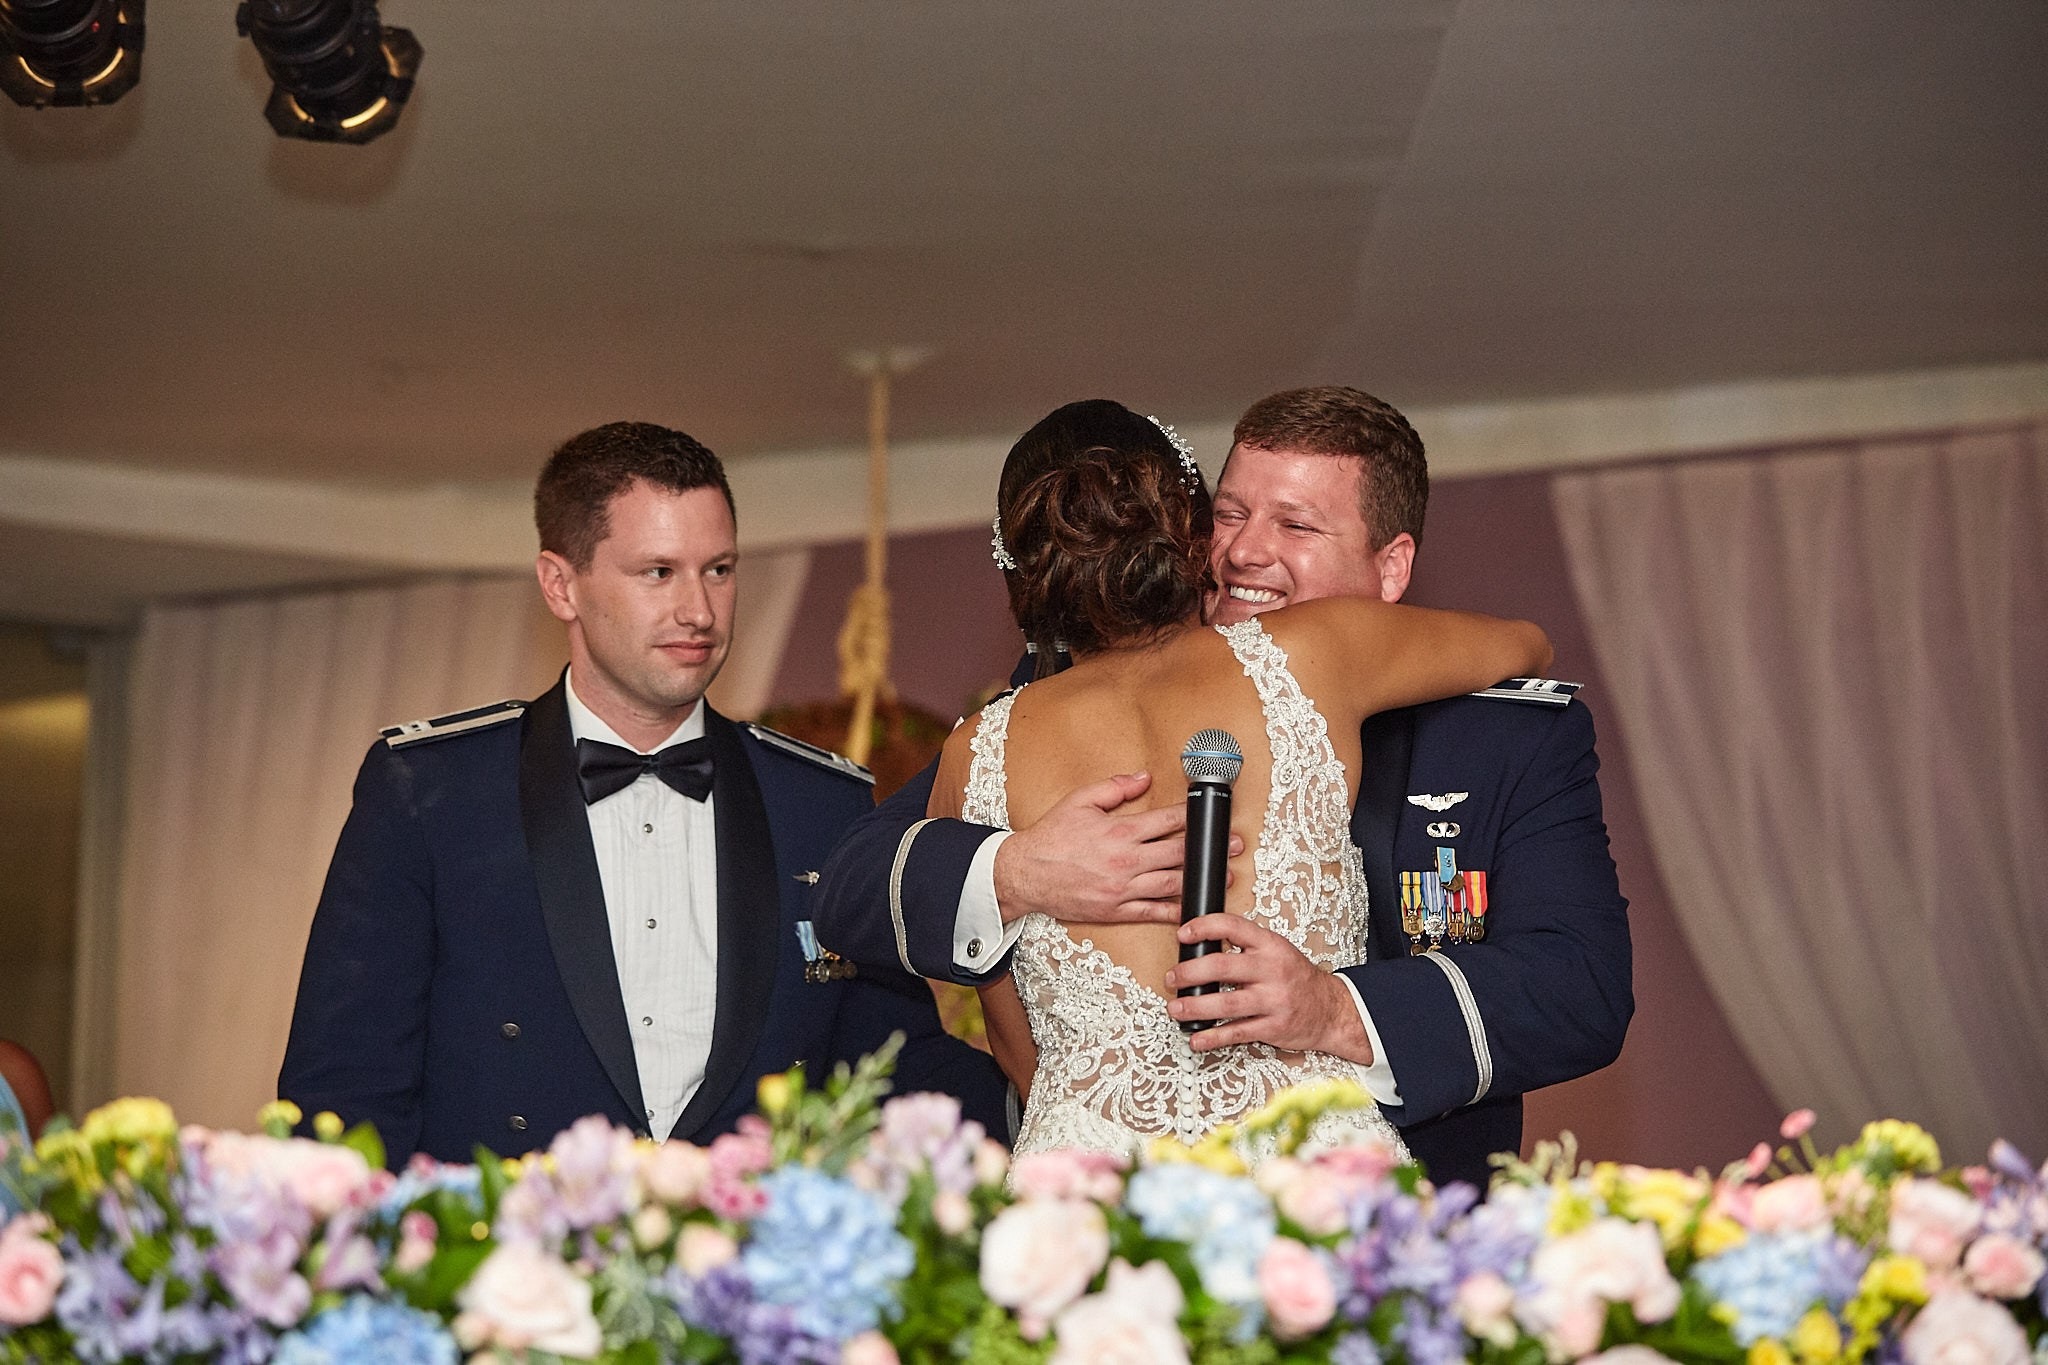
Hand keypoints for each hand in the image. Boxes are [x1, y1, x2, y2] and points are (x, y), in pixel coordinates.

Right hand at [991, 772, 1239, 924]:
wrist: (1024, 875)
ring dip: (1201, 878)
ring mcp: (1123, 889)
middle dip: (1209, 848)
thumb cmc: (1051, 838)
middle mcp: (1126, 861)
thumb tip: (1144, 778)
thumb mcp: (1079, 801)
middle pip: (1178, 853)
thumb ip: (1114, 788)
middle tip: (1236, 845)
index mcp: (1119, 831)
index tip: (1213, 814)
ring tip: (1226, 875)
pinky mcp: (1116, 910)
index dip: (1194, 817)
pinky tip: (1194, 906)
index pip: (1167, 821)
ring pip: (1172, 883)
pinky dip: (1176, 910)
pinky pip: (1153, 912)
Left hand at [1165, 914, 1372, 1061]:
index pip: (1233, 926)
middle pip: (1222, 966)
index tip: (1183, 934)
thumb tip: (1199, 945)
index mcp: (1270, 945)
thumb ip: (1245, 946)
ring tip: (1175, 1008)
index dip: (1204, 927)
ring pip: (1226, 1003)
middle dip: (1189, 972)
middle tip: (1172, 978)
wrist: (1330, 1010)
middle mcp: (1272, 970)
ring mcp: (1273, 1000)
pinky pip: (1237, 1033)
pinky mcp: (1274, 1027)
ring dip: (1194, 1006)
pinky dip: (1213, 1037)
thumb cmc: (1295, 978)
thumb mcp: (1275, 951)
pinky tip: (1196, 1038)